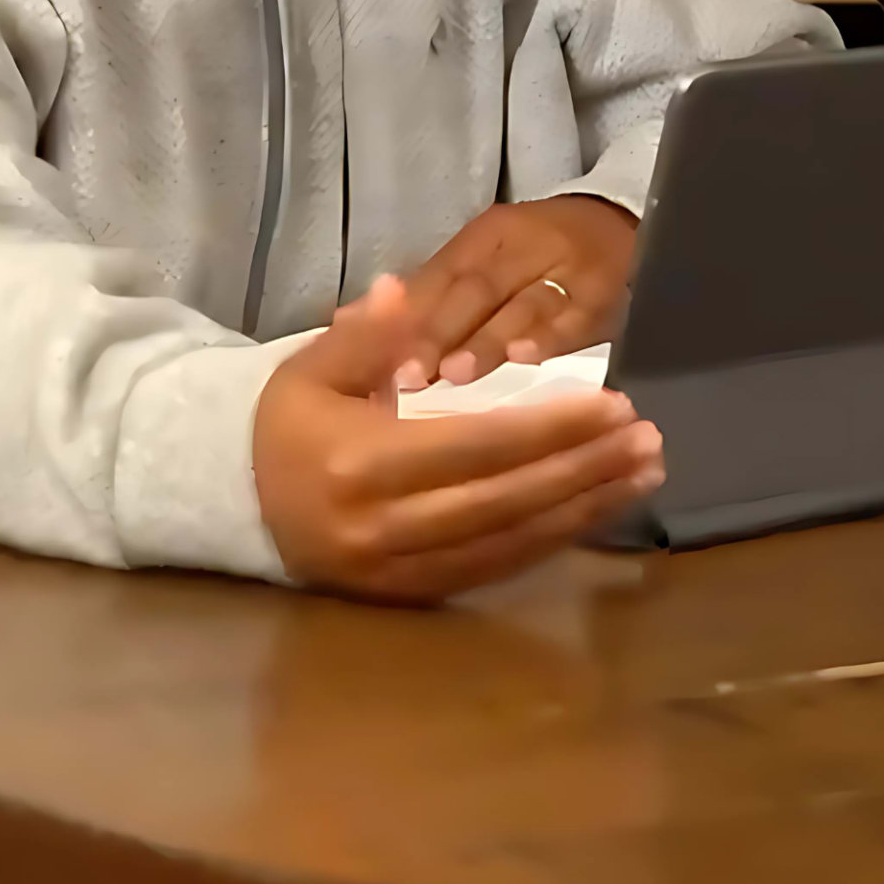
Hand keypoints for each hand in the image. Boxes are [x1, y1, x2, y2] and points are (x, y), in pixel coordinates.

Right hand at [253, 272, 664, 602]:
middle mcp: (383, 526)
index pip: (475, 445)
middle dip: (585, 469)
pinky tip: (597, 509)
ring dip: (585, 508)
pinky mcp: (410, 594)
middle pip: (505, 499)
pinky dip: (552, 539)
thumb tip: (401, 289)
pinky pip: (495, 568)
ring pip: (510, 541)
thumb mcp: (312, 367)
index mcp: (360, 464)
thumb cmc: (287, 424)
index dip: (550, 428)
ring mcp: (398, 569)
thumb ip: (365, 334)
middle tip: (647, 439)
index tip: (612, 404)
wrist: (236, 503)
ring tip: (643, 472)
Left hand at [398, 195, 638, 392]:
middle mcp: (525, 245)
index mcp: (488, 235)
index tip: (380, 359)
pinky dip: (549, 338)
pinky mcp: (603, 293)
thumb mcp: (488, 255)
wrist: (621, 224)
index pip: (443, 275)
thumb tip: (359, 323)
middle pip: (478, 289)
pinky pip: (575, 317)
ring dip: (488, 340)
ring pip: (523, 304)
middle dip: (442, 333)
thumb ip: (434, 291)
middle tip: (411, 376)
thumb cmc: (538, 251)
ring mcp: (568, 268)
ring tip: (456, 374)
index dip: (411, 316)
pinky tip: (525, 360)